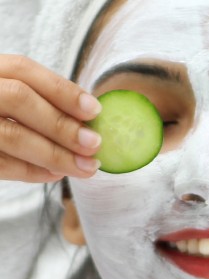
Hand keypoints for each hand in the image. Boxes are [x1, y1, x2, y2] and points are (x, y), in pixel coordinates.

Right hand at [0, 55, 101, 182]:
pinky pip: (2, 165)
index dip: (62, 90)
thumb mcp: (11, 96)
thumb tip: (89, 124)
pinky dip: (34, 172)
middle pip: (20, 99)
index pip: (23, 70)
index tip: (95, 110)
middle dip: (62, 124)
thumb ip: (42, 103)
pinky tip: (57, 174)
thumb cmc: (0, 115)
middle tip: (94, 144)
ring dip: (56, 154)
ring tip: (85, 167)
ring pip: (13, 135)